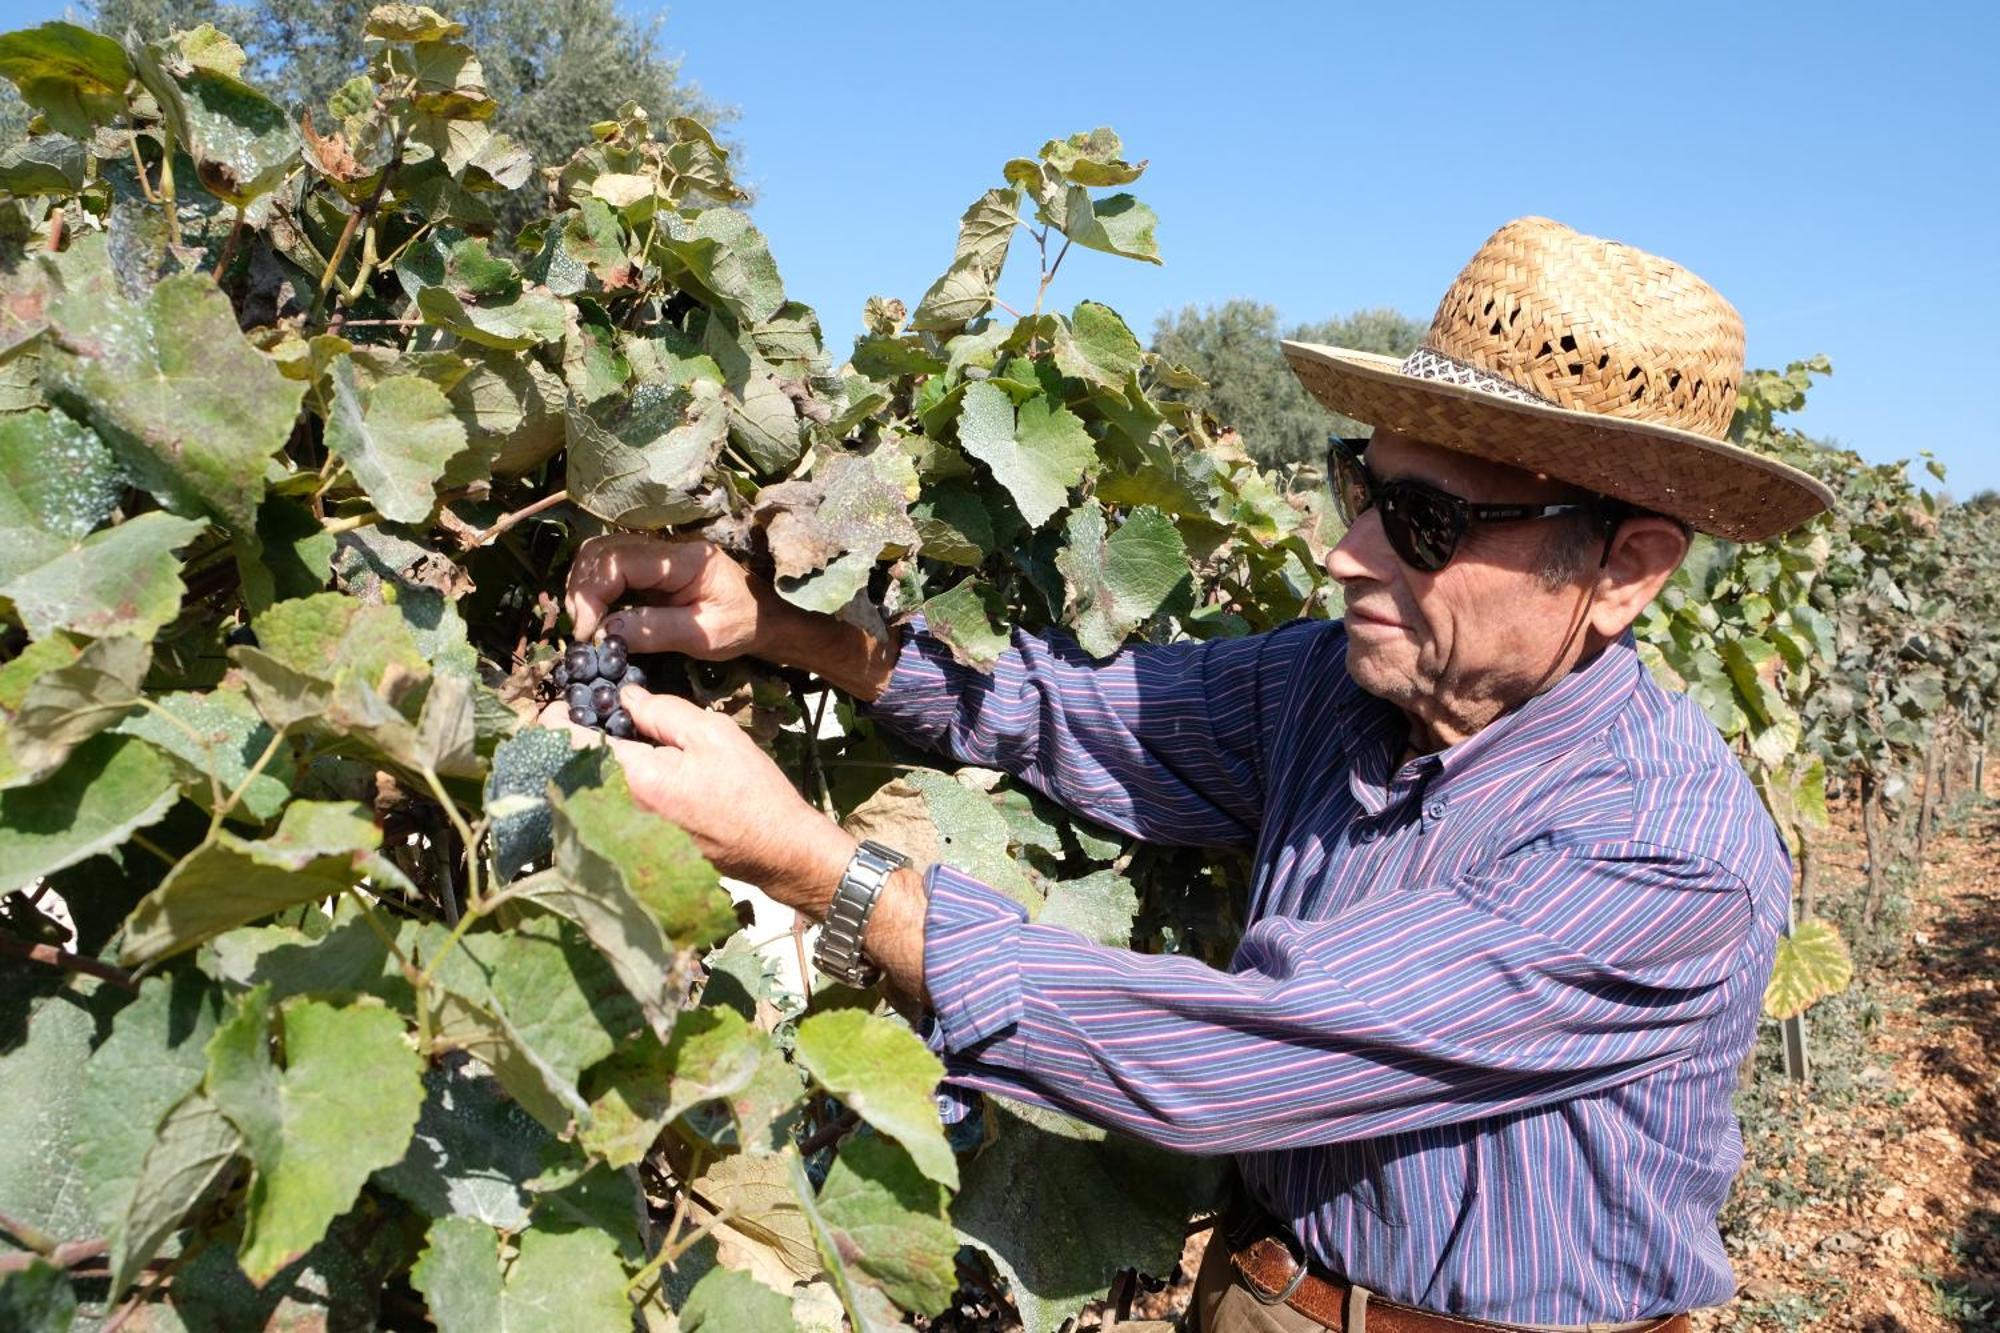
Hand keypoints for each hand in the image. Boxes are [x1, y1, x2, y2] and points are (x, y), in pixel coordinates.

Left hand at [537, 686, 855, 910]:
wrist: (775, 850)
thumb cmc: (749, 790)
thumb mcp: (712, 734)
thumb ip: (662, 711)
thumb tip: (624, 697)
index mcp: (633, 778)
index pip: (572, 740)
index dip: (562, 714)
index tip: (566, 699)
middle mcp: (618, 810)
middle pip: (575, 766)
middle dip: (578, 736)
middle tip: (593, 711)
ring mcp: (625, 834)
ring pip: (591, 788)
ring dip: (594, 761)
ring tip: (614, 736)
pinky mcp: (637, 846)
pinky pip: (608, 807)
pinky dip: (610, 785)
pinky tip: (634, 770)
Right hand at [565, 535, 782, 660]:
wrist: (764, 617)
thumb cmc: (742, 625)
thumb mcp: (704, 636)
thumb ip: (656, 630)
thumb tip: (606, 631)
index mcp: (686, 559)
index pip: (622, 560)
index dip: (593, 592)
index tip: (588, 631)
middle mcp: (668, 547)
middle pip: (604, 550)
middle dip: (583, 589)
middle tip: (583, 630)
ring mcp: (659, 552)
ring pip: (602, 553)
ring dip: (584, 586)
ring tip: (587, 624)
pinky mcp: (652, 564)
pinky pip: (612, 564)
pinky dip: (595, 587)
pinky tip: (597, 614)